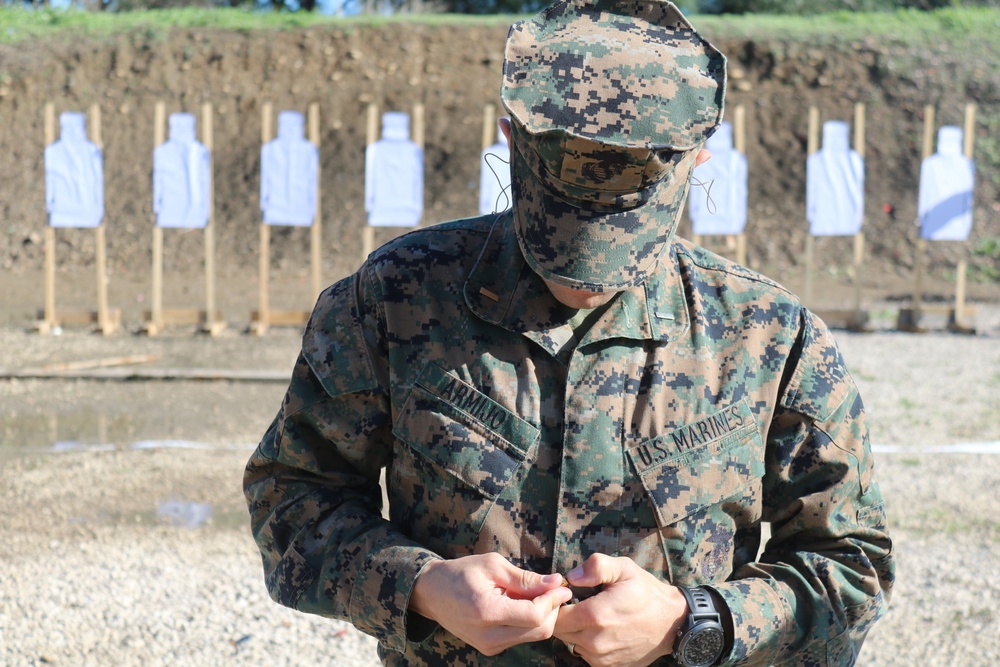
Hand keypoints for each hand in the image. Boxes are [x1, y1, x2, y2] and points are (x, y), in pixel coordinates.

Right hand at [409, 552, 573, 655]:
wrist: (432, 593)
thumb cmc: (461, 572)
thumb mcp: (493, 565)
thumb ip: (525, 578)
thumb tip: (555, 582)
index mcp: (486, 611)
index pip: (534, 615)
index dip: (553, 600)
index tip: (562, 586)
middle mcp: (488, 636)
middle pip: (539, 630)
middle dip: (553, 609)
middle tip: (555, 588)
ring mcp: (489, 646)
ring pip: (533, 636)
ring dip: (543, 615)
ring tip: (537, 593)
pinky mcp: (490, 649)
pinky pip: (522, 638)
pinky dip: (530, 622)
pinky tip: (523, 604)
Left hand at [554, 554, 687, 666]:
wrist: (672, 622)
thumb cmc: (647, 592)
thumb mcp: (624, 568)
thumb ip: (597, 567)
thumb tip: (572, 576)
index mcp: (594, 616)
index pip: (554, 615)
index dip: (556, 603)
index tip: (567, 595)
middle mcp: (594, 641)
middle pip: (560, 631)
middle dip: (564, 617)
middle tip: (579, 603)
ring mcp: (601, 658)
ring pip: (571, 643)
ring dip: (576, 630)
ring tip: (594, 616)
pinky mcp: (608, 666)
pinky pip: (585, 654)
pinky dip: (587, 642)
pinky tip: (602, 629)